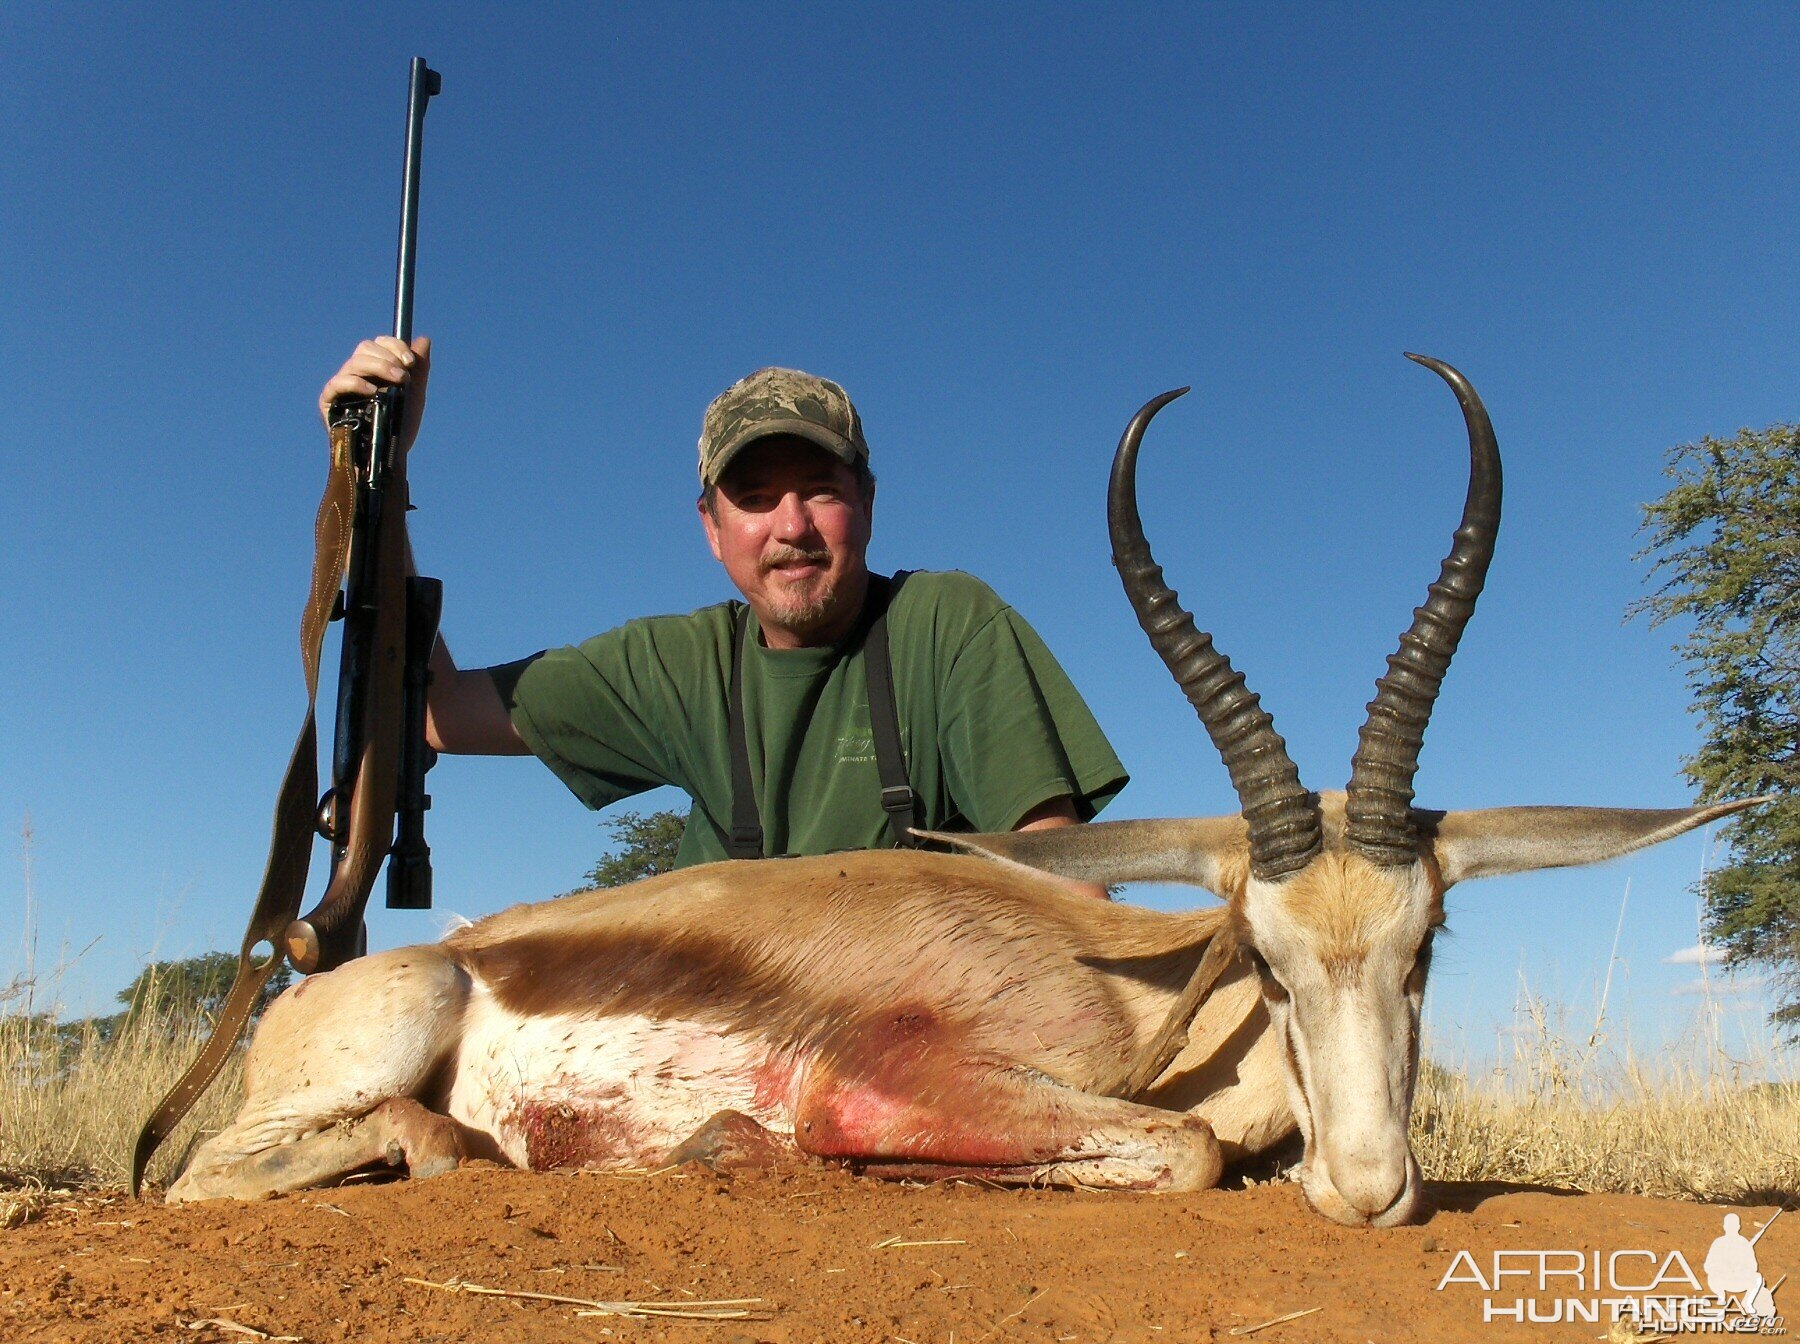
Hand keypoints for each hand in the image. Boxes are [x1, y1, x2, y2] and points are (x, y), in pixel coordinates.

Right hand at [319, 336, 431, 452]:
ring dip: (379, 367)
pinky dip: (356, 383)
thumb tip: (424, 339)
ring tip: (398, 382)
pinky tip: (373, 392)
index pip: (379, 343)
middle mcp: (357, 373)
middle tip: (404, 376)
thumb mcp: (414, 395)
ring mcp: (342, 386)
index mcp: (375, 369)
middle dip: (388, 357)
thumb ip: (419, 368)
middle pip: (365, 347)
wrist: (390, 456)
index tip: (410, 362)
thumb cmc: (400, 427)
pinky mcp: (330, 400)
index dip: (394, 346)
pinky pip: (338, 383)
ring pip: (355, 362)